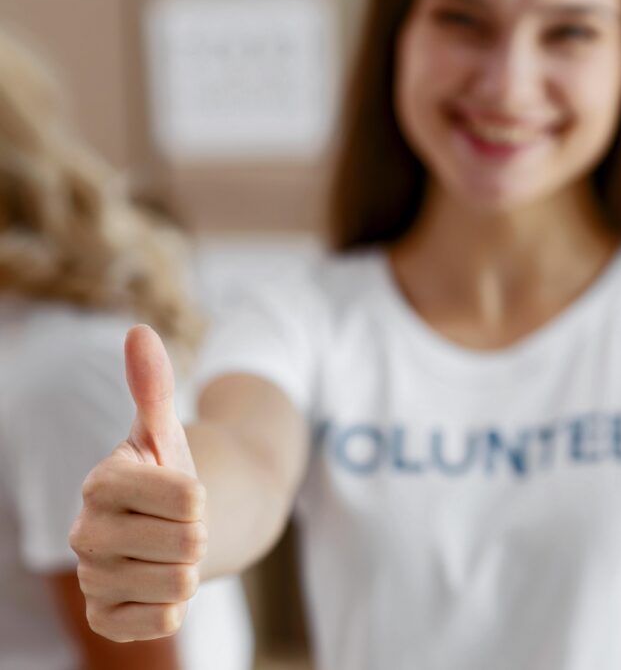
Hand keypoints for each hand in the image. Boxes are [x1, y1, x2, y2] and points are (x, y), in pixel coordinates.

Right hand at [69, 325, 205, 640]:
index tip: (184, 491)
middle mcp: (86, 533)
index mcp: (101, 482)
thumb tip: (139, 332)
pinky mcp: (106, 618)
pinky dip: (174, 606)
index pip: (187, 495)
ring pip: (182, 583)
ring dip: (190, 569)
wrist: (161, 529)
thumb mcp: (164, 431)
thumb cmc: (165, 475)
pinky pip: (163, 621)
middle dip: (199, 533)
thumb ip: (154, 386)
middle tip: (180, 525)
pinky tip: (158, 585)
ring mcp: (93, 579)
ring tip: (169, 552)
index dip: (200, 495)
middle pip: (190, 542)